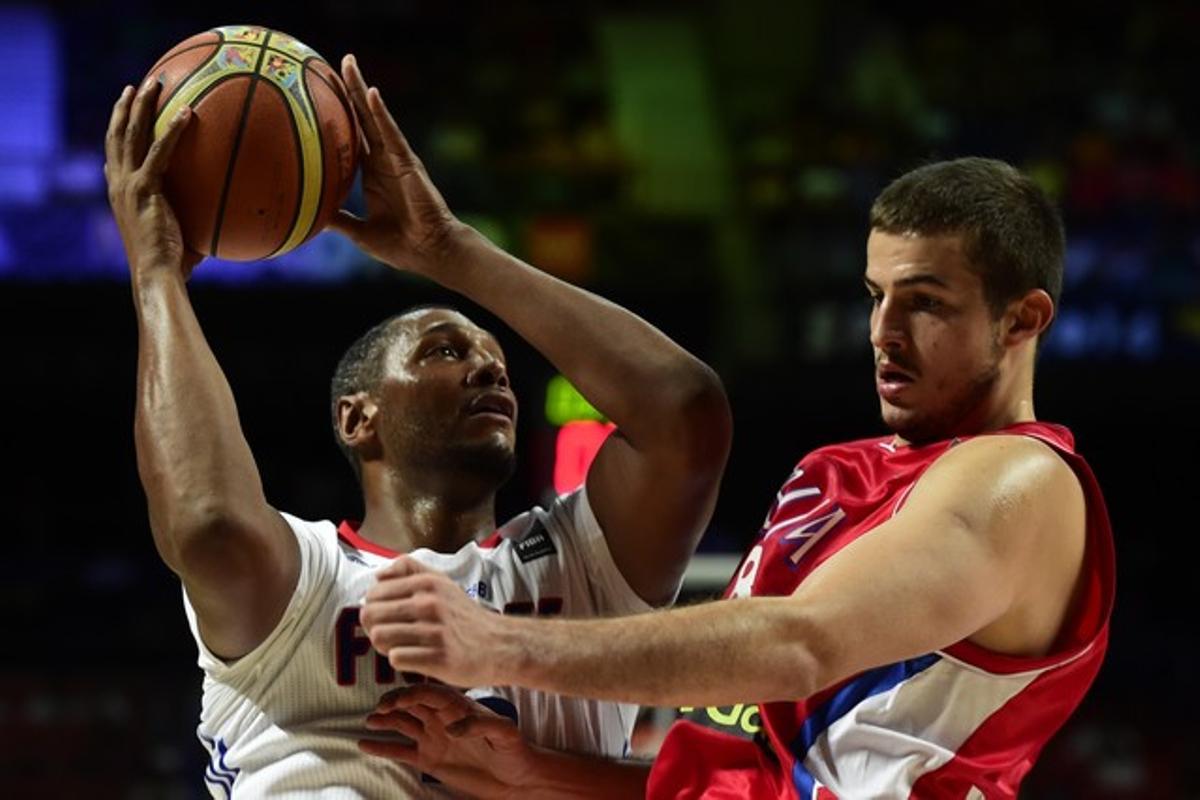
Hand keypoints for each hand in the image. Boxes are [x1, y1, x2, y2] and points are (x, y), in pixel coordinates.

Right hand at [104, 80, 202, 279]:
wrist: (156, 274)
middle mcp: (118, 184)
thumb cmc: (172, 265)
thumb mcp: (179, 236)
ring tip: (155, 82)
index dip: (117, 131)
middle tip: (137, 85)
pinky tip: (187, 112)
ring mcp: (128, 184)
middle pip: (118, 135)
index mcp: (120, 193)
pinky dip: (173, 130)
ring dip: (142, 105)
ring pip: (132, 134)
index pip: (114, 155)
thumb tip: (224, 222)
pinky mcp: (144, 188)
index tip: (124, 111)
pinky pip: (161, 151)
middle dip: (126, 107)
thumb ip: (194, 222)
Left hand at [329, 54, 468, 274]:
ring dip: (361, 89)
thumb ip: (340, 220)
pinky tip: (370, 93)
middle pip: (362, 117)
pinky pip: (392, 133)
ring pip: (374, 117)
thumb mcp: (361, 232)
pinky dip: (381, 113)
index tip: (321, 94)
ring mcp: (395, 158)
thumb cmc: (400, 245)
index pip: (352, 137)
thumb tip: (313, 218)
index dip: (338, 114)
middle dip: (349, 90)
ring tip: (348, 63)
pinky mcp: (408, 162)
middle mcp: (383, 160)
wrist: (428, 252)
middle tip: (335, 62)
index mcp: (372, 174)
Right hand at [360, 684, 535, 799]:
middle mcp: (442, 718)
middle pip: (412, 703)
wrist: (516, 778)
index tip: (396, 701)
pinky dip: (382, 747)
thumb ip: (481, 725)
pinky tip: (364, 744)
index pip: (430, 693)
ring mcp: (433, 737)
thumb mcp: (504, 734)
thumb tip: (452, 728)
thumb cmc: (514, 751)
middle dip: (394, 702)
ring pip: (403, 723)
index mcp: (459, 706)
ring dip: (385, 720)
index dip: (412, 694)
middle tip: (379, 708)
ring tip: (370, 721)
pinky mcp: (429, 759)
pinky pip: (401, 751)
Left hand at [361, 557, 507, 687]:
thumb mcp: (441, 582)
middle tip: (390, 633)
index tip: (387, 615)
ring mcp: (434, 632)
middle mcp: (429, 604)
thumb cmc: (464, 616)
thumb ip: (410, 569)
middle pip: (370, 615)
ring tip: (400, 645)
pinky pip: (396, 658)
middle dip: (374, 627)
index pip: (374, 593)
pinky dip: (400, 660)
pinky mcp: (438, 658)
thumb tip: (378, 576)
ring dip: (384, 645)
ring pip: (379, 637)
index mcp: (427, 583)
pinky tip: (413, 657)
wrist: (498, 645)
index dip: (374, 606)